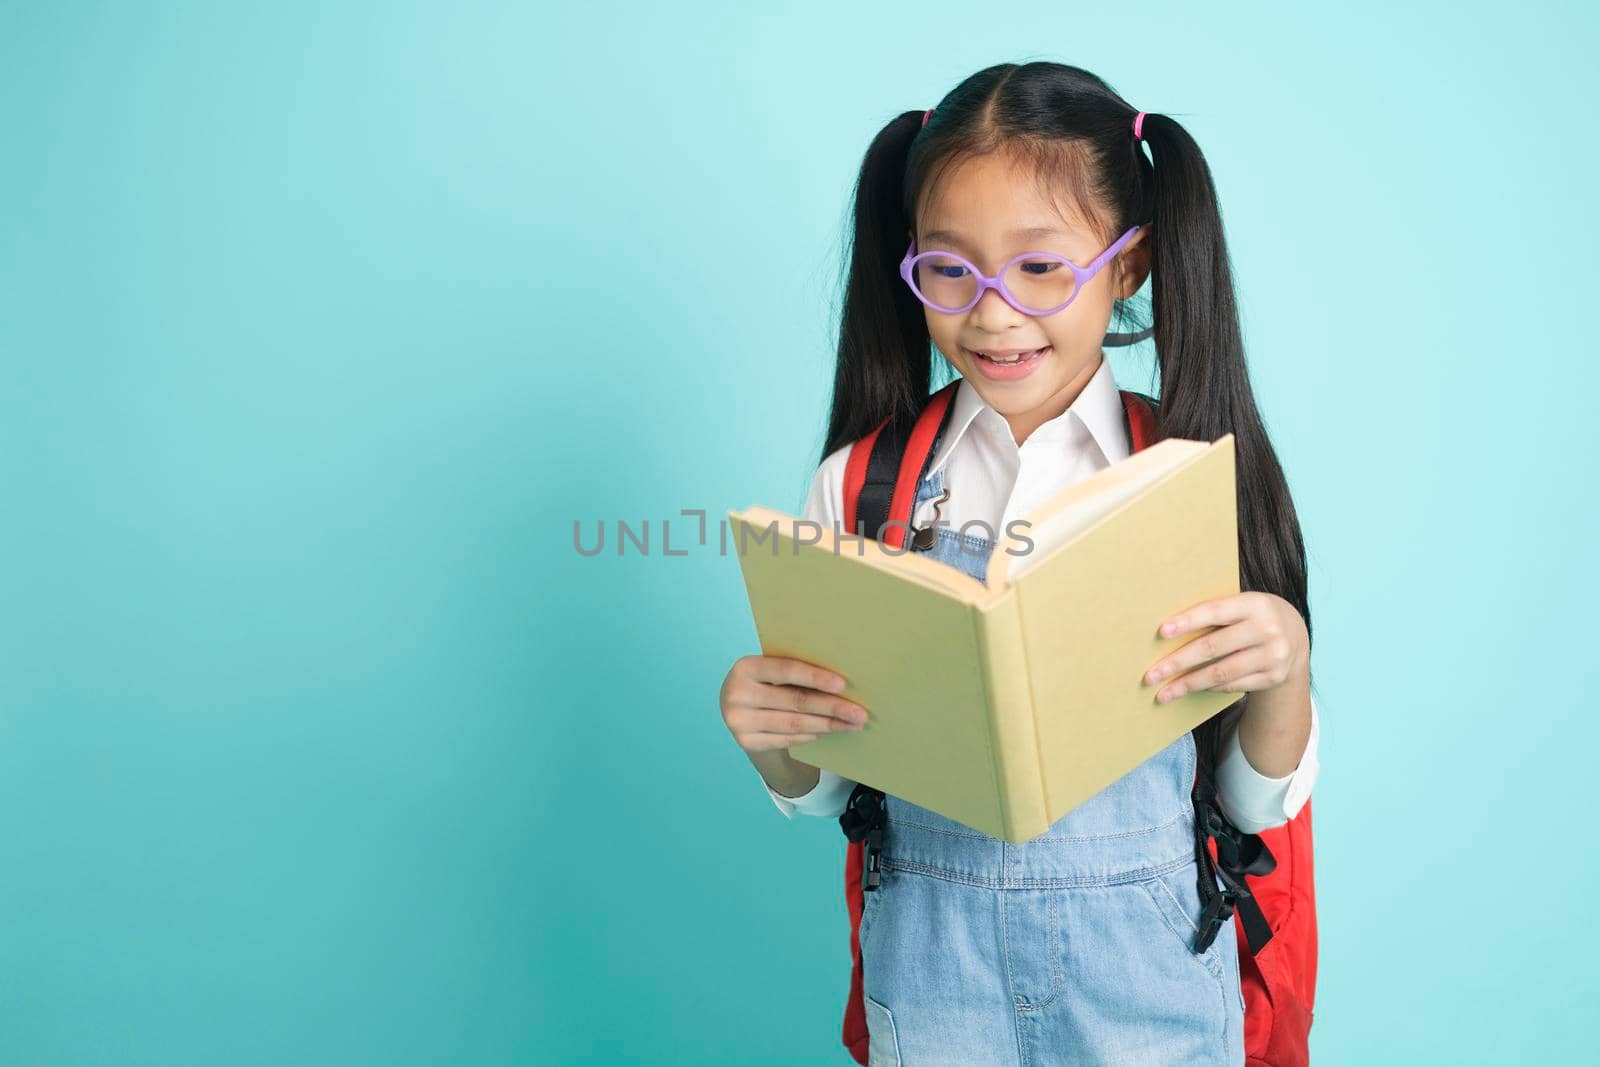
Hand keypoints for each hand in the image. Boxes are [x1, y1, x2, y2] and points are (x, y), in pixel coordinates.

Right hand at [720, 655, 870, 752]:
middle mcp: (737, 694)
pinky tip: (828, 731)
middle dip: (832, 707)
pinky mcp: (746, 742)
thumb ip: (794, 672)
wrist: (735, 706)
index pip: (786, 670)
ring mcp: (739, 721)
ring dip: (828, 725)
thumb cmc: (764, 682)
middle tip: (860, 713)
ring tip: (852, 725)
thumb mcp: (770, 670)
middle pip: (795, 701)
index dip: (815, 677)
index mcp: (746, 668)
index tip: (843, 685)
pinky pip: (787, 740)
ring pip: (794, 724)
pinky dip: (811, 735)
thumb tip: (841, 683)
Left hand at [1142, 592, 1308, 703]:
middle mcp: (1267, 629)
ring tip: (1164, 693)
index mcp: (1255, 604)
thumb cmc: (1253, 617)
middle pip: (1213, 647)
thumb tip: (1168, 631)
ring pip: (1221, 672)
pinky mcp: (1274, 676)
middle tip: (1151, 675)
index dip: (1188, 621)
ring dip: (1188, 684)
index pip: (1215, 611)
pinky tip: (1191, 688)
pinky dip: (1209, 688)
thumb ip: (1216, 613)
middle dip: (1178, 662)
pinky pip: (1233, 685)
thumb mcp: (1242, 606)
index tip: (1161, 632)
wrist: (1295, 636)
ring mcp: (1274, 655)